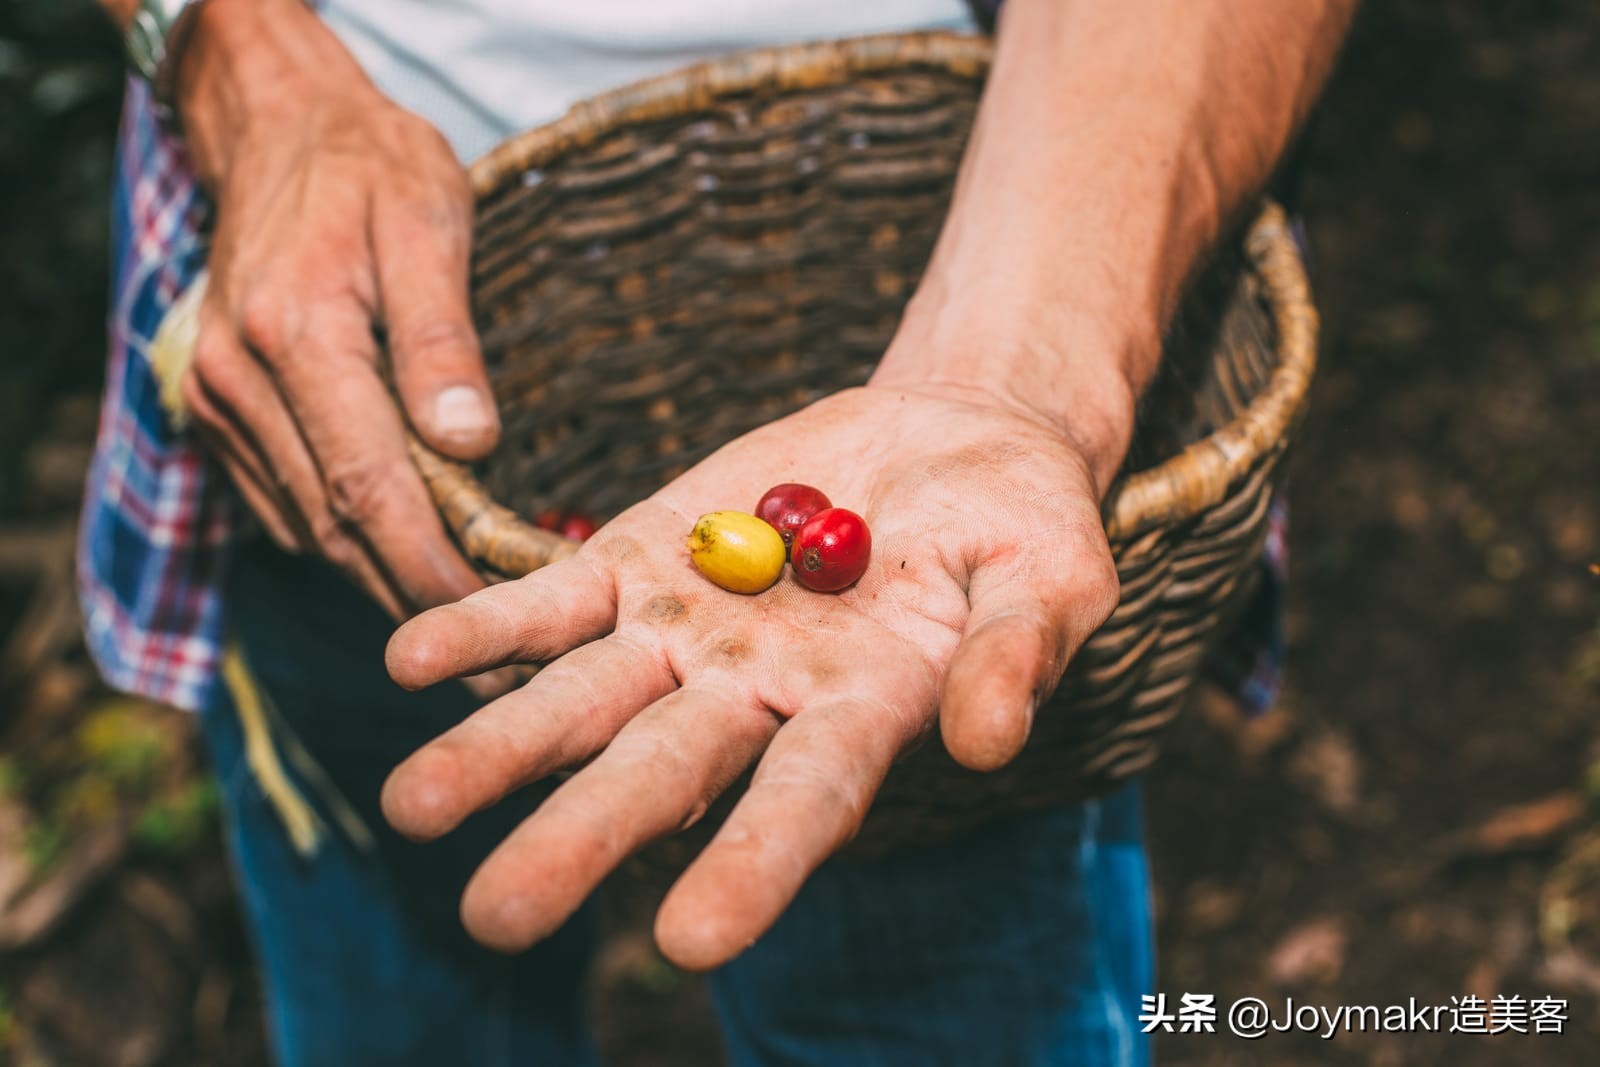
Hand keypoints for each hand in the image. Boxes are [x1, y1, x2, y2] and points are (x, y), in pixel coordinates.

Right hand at [173, 0, 493, 617]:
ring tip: (469, 624)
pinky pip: (288, 501)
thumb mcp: (427, 221)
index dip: (430, 565)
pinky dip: (349, 541)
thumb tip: (471, 444)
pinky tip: (408, 564)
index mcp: (296, 333)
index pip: (369, 486)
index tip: (491, 617)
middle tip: (496, 651)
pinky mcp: (219, 408)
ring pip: (310, 525)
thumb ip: (444, 339)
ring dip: (385, 581)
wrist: (275, 127)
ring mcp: (217, 398)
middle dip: (417, 595)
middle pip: (337, 523)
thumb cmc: (368, 166)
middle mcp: (238, 378)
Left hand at [381, 382, 1124, 968]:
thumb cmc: (1020, 527)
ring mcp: (686, 633)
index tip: (690, 942)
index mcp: (860, 717)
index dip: (753, 866)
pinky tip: (414, 661)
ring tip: (409, 806)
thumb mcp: (1052, 576)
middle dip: (578, 839)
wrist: (947, 441)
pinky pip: (554, 601)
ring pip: (582, 700)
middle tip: (493, 917)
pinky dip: (487, 627)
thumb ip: (1017, 652)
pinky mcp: (641, 561)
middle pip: (658, 775)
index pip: (803, 804)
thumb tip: (985, 743)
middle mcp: (755, 698)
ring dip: (498, 747)